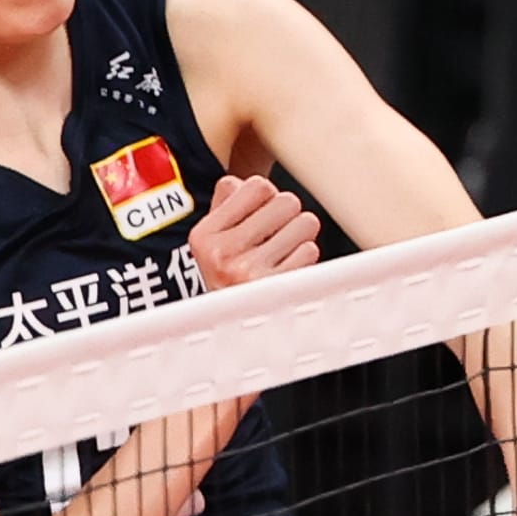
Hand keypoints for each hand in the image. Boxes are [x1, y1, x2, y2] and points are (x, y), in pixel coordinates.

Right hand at [186, 175, 321, 289]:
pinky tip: (290, 268)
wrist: (229, 334)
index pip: (256, 186)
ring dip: (301, 235)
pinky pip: (311, 251)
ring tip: (284, 251)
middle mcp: (223, 254)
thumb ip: (225, 207)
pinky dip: (306, 257)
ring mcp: (250, 273)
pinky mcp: (278, 289)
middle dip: (288, 215)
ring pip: (305, 223)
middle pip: (286, 201)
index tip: (263, 212)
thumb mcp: (210, 244)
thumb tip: (241, 181)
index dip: (267, 196)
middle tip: (278, 233)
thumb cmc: (225, 282)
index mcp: (205, 236)